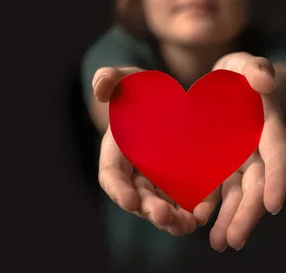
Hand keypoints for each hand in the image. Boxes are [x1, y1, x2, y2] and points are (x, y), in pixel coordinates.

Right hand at [93, 66, 196, 235]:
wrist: (170, 101)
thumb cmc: (141, 90)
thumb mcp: (126, 78)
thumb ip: (110, 78)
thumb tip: (100, 89)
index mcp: (116, 153)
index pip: (111, 175)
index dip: (118, 189)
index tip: (128, 201)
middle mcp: (135, 174)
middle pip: (138, 199)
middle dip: (149, 209)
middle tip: (162, 215)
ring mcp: (158, 182)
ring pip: (162, 208)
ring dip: (172, 220)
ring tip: (185, 225)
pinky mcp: (183, 184)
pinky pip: (187, 204)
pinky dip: (193, 213)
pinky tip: (204, 215)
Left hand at [198, 52, 285, 251]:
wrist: (222, 86)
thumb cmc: (237, 74)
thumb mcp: (244, 65)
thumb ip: (254, 69)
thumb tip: (264, 82)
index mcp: (267, 128)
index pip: (276, 155)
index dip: (278, 179)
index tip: (274, 205)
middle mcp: (255, 150)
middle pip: (256, 186)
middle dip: (247, 214)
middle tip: (236, 241)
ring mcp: (238, 161)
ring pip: (236, 194)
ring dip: (229, 219)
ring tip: (219, 243)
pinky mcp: (218, 166)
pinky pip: (216, 188)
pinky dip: (210, 204)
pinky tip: (197, 221)